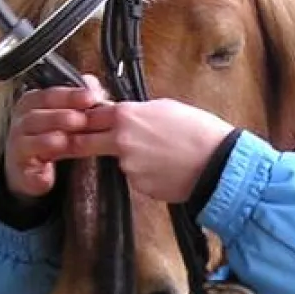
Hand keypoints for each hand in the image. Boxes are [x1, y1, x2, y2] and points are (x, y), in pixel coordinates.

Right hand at [4, 75, 105, 202]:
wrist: (31, 169)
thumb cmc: (52, 135)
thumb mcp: (67, 115)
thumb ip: (80, 100)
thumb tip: (94, 83)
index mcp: (32, 105)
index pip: (48, 95)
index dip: (69, 95)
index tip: (91, 97)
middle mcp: (21, 124)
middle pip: (35, 117)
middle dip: (59, 117)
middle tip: (80, 119)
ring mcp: (18, 148)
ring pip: (28, 141)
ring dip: (47, 140)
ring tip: (64, 140)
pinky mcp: (21, 173)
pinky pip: (27, 173)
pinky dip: (37, 174)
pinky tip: (47, 175)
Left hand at [65, 96, 233, 202]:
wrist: (218, 162)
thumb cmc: (198, 130)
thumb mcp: (165, 107)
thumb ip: (136, 111)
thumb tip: (122, 113)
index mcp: (126, 116)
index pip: (88, 116)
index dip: (82, 120)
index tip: (76, 123)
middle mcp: (120, 141)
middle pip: (84, 143)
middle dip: (80, 144)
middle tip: (78, 145)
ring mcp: (128, 167)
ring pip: (119, 161)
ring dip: (131, 159)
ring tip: (161, 155)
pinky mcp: (140, 186)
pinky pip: (137, 178)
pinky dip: (147, 174)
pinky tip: (167, 169)